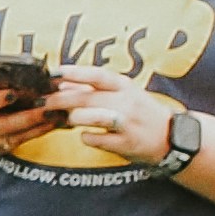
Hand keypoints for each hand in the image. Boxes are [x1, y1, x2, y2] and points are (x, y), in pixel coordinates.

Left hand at [34, 60, 180, 167]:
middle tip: (43, 102)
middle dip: (59, 100)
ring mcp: (126, 123)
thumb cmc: (139, 112)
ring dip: (73, 118)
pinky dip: (86, 137)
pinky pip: (94, 139)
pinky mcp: (125, 143)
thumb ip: (93, 89)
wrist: (171, 137)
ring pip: (89, 117)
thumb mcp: (123, 94)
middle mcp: (126, 102)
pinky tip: (87, 135)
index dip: (76, 73)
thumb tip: (62, 83)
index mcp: (124, 86)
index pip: (98, 75)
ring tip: (70, 119)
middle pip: (86, 98)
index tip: (56, 72)